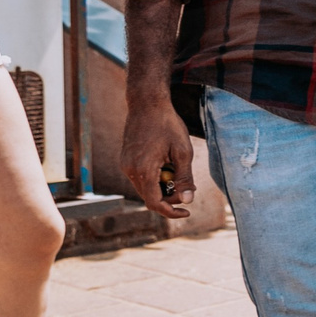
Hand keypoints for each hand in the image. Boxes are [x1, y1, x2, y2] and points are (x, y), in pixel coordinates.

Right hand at [123, 95, 194, 219]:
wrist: (147, 104)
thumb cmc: (168, 125)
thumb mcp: (183, 152)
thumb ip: (185, 178)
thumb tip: (188, 200)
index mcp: (143, 170)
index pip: (154, 203)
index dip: (171, 211)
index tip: (187, 212)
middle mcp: (129, 170)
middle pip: (150, 197)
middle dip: (170, 197)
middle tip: (190, 187)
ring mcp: (125, 165)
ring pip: (145, 188)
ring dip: (163, 187)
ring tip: (179, 171)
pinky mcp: (126, 160)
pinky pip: (141, 177)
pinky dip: (155, 178)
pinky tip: (167, 164)